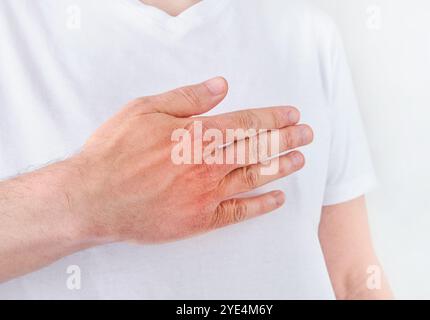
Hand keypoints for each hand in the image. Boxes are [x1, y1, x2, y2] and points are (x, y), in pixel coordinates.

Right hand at [68, 77, 313, 243]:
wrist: (94, 197)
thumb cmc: (115, 152)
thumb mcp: (145, 110)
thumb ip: (186, 98)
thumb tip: (219, 86)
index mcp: (196, 135)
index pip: (246, 123)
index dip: (272, 118)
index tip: (291, 115)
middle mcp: (207, 164)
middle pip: (257, 148)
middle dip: (286, 139)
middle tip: (306, 134)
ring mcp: (206, 194)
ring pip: (253, 177)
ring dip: (281, 167)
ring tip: (299, 159)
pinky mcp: (200, 219)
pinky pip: (238, 212)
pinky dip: (260, 206)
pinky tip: (278, 199)